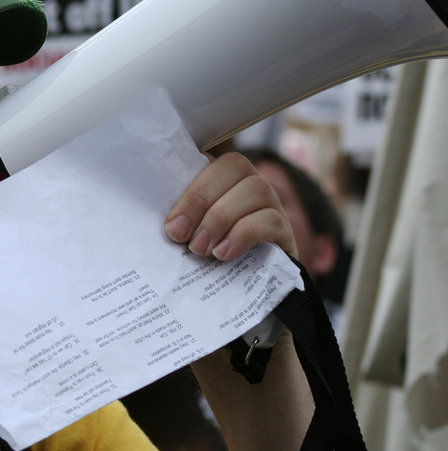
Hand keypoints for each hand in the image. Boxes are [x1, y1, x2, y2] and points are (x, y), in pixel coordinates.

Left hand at [163, 152, 296, 260]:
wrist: (239, 290)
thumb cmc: (202, 253)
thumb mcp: (186, 233)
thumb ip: (178, 219)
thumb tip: (166, 224)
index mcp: (219, 176)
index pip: (210, 160)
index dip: (191, 190)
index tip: (172, 225)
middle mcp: (248, 182)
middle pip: (235, 166)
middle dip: (201, 201)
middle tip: (181, 237)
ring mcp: (271, 203)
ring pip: (256, 189)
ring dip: (221, 219)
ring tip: (200, 249)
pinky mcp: (284, 229)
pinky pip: (270, 220)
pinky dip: (243, 235)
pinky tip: (224, 254)